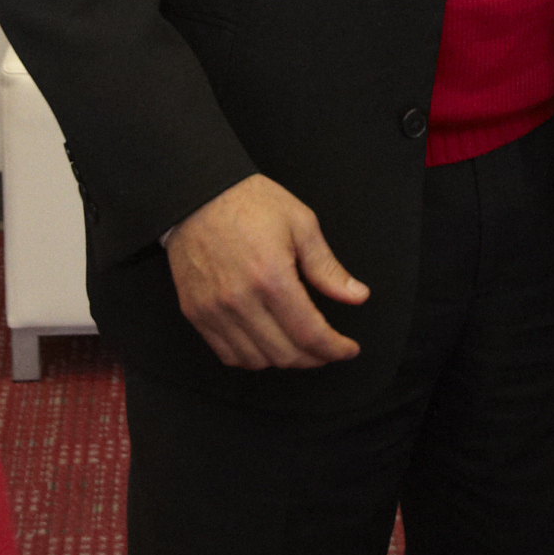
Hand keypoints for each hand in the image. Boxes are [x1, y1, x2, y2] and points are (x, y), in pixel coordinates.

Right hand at [162, 174, 369, 368]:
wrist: (197, 194)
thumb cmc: (250, 203)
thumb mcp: (301, 223)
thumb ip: (328, 267)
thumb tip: (357, 296)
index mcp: (271, 276)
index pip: (310, 334)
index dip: (335, 348)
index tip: (348, 349)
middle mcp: (240, 300)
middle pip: (285, 354)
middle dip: (315, 358)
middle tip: (328, 348)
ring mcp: (213, 309)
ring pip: (256, 360)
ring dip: (284, 360)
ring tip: (299, 345)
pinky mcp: (195, 312)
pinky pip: (227, 354)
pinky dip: (252, 357)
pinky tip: (266, 343)